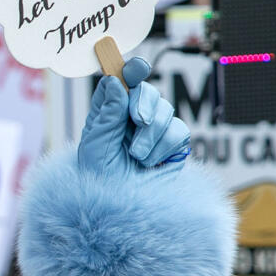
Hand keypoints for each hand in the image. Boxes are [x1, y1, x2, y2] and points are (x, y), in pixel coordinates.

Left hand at [77, 56, 189, 176]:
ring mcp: (155, 129)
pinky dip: (163, 146)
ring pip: (165, 111)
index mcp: (110, 111)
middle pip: (148, 91)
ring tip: (136, 156)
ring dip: (151, 134)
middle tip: (138, 121)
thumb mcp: (97, 142)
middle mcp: (133, 116)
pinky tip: (150, 162)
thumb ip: (109, 111)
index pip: (121, 82)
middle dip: (144, 104)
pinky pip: (178, 131)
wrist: (121, 205)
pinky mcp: (173, 144)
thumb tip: (115, 81)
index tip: (134, 70)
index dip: (130, 71)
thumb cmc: (101, 175)